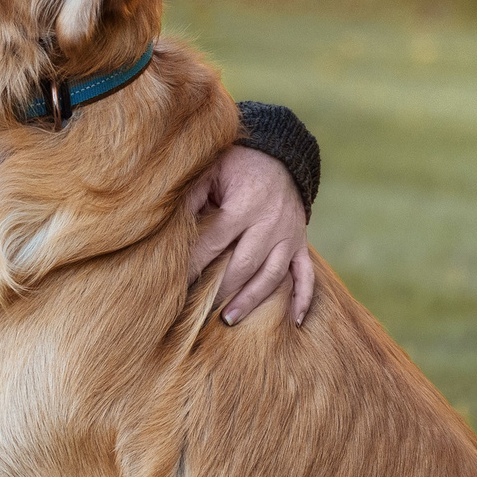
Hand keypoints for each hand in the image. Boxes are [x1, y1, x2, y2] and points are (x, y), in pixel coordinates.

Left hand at [186, 144, 313, 325]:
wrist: (280, 155)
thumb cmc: (237, 165)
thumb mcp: (212, 170)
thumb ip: (192, 196)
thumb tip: (170, 227)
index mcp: (245, 205)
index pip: (214, 242)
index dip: (193, 264)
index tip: (175, 284)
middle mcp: (271, 223)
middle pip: (243, 265)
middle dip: (219, 289)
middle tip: (196, 311)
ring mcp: (289, 236)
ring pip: (272, 276)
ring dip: (251, 300)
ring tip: (228, 320)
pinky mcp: (301, 243)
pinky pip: (306, 274)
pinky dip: (303, 298)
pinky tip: (295, 321)